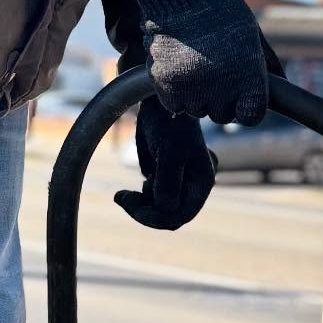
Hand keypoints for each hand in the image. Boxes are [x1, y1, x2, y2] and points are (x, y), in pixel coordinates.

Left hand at [115, 97, 216, 230]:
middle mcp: (191, 187)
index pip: (182, 214)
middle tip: (121, 199)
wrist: (157, 104)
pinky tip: (128, 192)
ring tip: (125, 194)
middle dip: (146, 213)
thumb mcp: (171, 152)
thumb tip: (166, 210)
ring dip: (140, 206)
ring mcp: (177, 184)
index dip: (159, 218)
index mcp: (201, 183)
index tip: (134, 209)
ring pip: (159, 211)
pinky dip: (138, 200)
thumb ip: (169, 182)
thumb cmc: (170, 123)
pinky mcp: (162, 180)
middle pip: (170, 215)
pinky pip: (151, 201)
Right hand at [124, 0, 268, 125]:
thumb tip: (285, 84)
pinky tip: (178, 66)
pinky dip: (174, 93)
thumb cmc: (221, 10)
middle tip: (214, 70)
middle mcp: (223, 91)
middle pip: (223, 116)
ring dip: (196, 95)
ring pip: (197, 110)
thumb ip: (268, 63)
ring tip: (194, 62)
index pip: (251, 116)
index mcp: (249, 80)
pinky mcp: (166, 87)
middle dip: (220, 99)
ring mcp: (193, 90)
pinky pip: (175, 106)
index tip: (240, 96)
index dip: (246, 108)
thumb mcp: (252, 34)